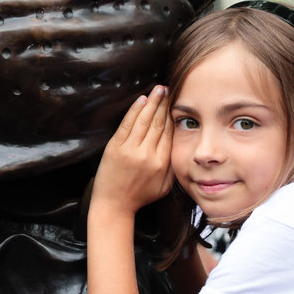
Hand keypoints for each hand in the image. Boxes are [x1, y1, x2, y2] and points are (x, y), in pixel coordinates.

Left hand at [93, 85, 174, 215]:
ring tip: (159, 89)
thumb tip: (180, 145)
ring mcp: (130, 150)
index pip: (170, 133)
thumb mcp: (165, 187)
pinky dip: (135, 110)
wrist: (113, 205)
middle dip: (165, 104)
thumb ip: (174, 167)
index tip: (178, 102)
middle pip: (159, 123)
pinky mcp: (115, 147)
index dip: (174, 115)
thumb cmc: (140, 196)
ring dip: (153, 102)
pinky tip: (142, 99)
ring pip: (145, 120)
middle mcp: (148, 154)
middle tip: (170, 89)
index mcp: (162, 163)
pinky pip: (128, 124)